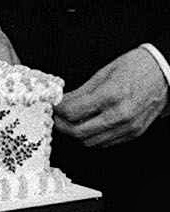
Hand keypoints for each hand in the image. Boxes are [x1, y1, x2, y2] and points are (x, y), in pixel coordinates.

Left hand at [54, 48, 168, 147]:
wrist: (165, 73)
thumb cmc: (136, 68)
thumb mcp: (104, 73)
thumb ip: (81, 92)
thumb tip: (62, 102)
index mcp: (110, 96)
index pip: (73, 113)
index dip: (58, 111)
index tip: (54, 106)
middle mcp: (120, 115)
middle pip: (78, 133)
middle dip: (62, 126)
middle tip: (57, 117)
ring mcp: (129, 127)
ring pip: (91, 142)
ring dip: (76, 134)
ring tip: (71, 122)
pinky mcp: (134, 133)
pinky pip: (106, 143)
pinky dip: (93, 137)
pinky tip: (89, 126)